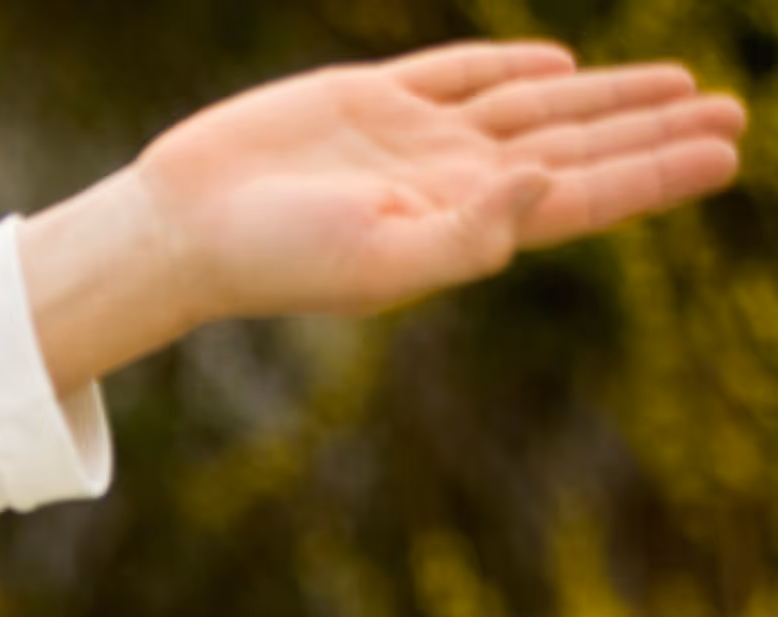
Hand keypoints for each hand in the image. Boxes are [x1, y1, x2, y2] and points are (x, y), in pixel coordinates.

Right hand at [24, 42, 745, 390]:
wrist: (182, 227)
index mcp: (464, 224)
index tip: (725, 152)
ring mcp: (413, 138)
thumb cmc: (273, 259)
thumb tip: (546, 179)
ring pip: (538, 108)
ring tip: (679, 87)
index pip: (585, 196)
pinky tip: (559, 67)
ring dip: (609, 98)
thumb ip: (470, 231)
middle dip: (654, 131)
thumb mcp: (377, 261)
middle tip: (731, 114)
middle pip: (578, 147)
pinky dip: (514, 68)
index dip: (657, 171)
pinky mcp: (368, 100)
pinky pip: (461, 75)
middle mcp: (451, 180)